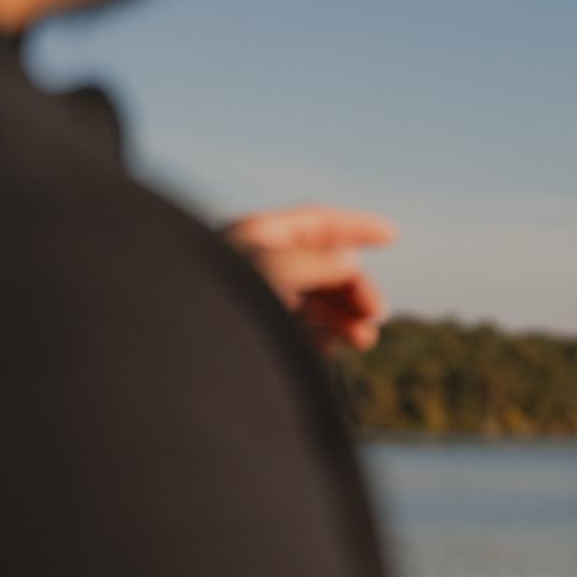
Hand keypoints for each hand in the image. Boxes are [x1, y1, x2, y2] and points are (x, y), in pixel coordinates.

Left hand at [223, 206, 394, 351]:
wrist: (185, 353)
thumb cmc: (227, 299)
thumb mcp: (285, 266)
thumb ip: (326, 263)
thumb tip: (348, 270)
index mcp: (255, 236)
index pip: (316, 224)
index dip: (355, 227)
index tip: (392, 235)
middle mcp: (255, 266)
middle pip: (320, 268)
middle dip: (353, 289)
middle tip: (376, 314)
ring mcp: (254, 304)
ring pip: (313, 304)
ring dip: (344, 318)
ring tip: (364, 339)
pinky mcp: (255, 339)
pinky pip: (299, 332)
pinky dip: (323, 337)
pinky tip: (334, 348)